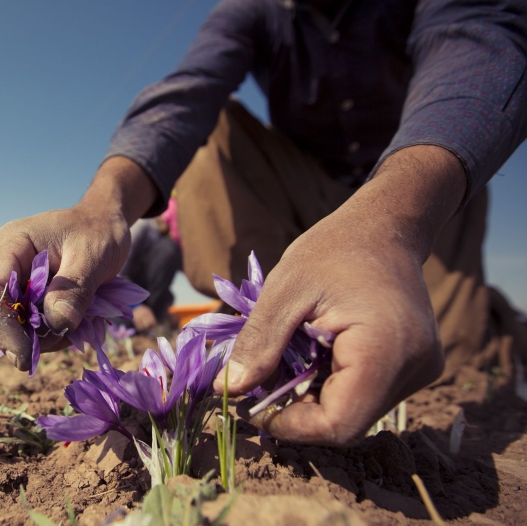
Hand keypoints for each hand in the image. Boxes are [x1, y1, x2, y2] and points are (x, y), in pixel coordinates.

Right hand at [0, 157, 158, 370]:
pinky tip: (74, 325)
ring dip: (42, 336)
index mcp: (13, 244)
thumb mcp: (94, 256)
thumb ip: (75, 289)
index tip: (23, 355)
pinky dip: (50, 332)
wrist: (107, 223)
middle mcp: (6, 263)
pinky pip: (30, 323)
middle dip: (23, 335)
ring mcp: (16, 280)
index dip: (1, 325)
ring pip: (13, 322)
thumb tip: (57, 325)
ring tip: (77, 328)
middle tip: (61, 341)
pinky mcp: (28, 295)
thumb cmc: (100, 232)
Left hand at [217, 145, 466, 445]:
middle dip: (296, 409)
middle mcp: (415, 369)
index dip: (290, 425)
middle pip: (346, 422)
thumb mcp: (284, 292)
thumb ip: (259, 344)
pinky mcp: (416, 367)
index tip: (251, 406)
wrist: (384, 226)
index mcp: (386, 351)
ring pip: (354, 411)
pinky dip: (331, 384)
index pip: (338, 424)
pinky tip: (315, 352)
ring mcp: (421, 370)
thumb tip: (229, 391)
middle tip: (260, 379)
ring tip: (290, 356)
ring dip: (312, 396)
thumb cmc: (333, 250)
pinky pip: (365, 394)